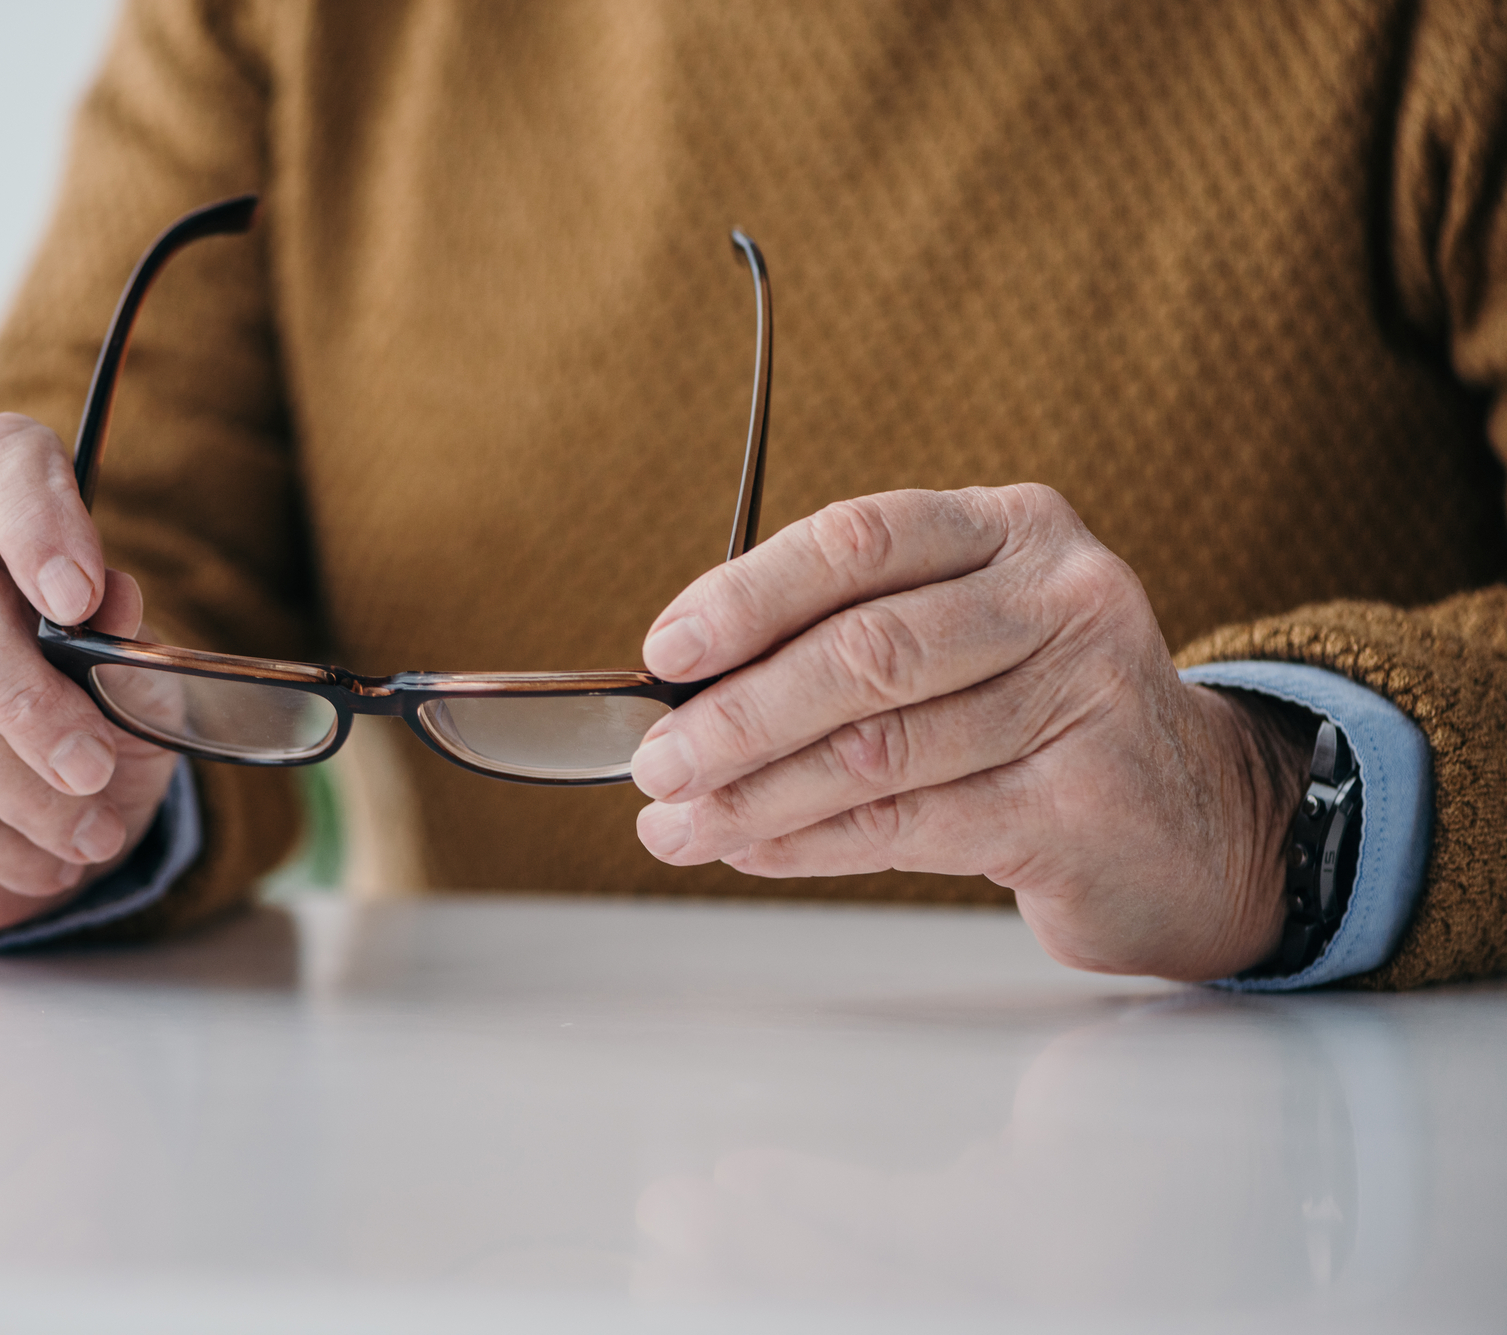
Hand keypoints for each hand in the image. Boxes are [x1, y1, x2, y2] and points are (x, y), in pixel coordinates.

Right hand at [0, 414, 178, 937]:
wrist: (9, 801)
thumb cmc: (78, 710)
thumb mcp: (133, 684)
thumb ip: (130, 647)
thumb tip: (113, 606)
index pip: (2, 461)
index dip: (40, 516)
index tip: (80, 596)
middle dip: (28, 698)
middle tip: (94, 767)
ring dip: (18, 792)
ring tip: (89, 836)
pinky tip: (37, 860)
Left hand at [630, 485, 1309, 980]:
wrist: (1195, 823)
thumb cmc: (1039, 722)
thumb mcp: (960, 643)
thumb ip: (844, 644)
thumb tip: (683, 697)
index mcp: (1012, 527)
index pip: (858, 540)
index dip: (748, 595)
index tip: (667, 653)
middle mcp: (1060, 594)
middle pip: (864, 651)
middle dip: (739, 715)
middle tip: (656, 762)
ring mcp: (1085, 695)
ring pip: (877, 751)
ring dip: (756, 796)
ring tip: (678, 824)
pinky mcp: (1083, 803)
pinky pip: (910, 826)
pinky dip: (811, 842)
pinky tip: (753, 850)